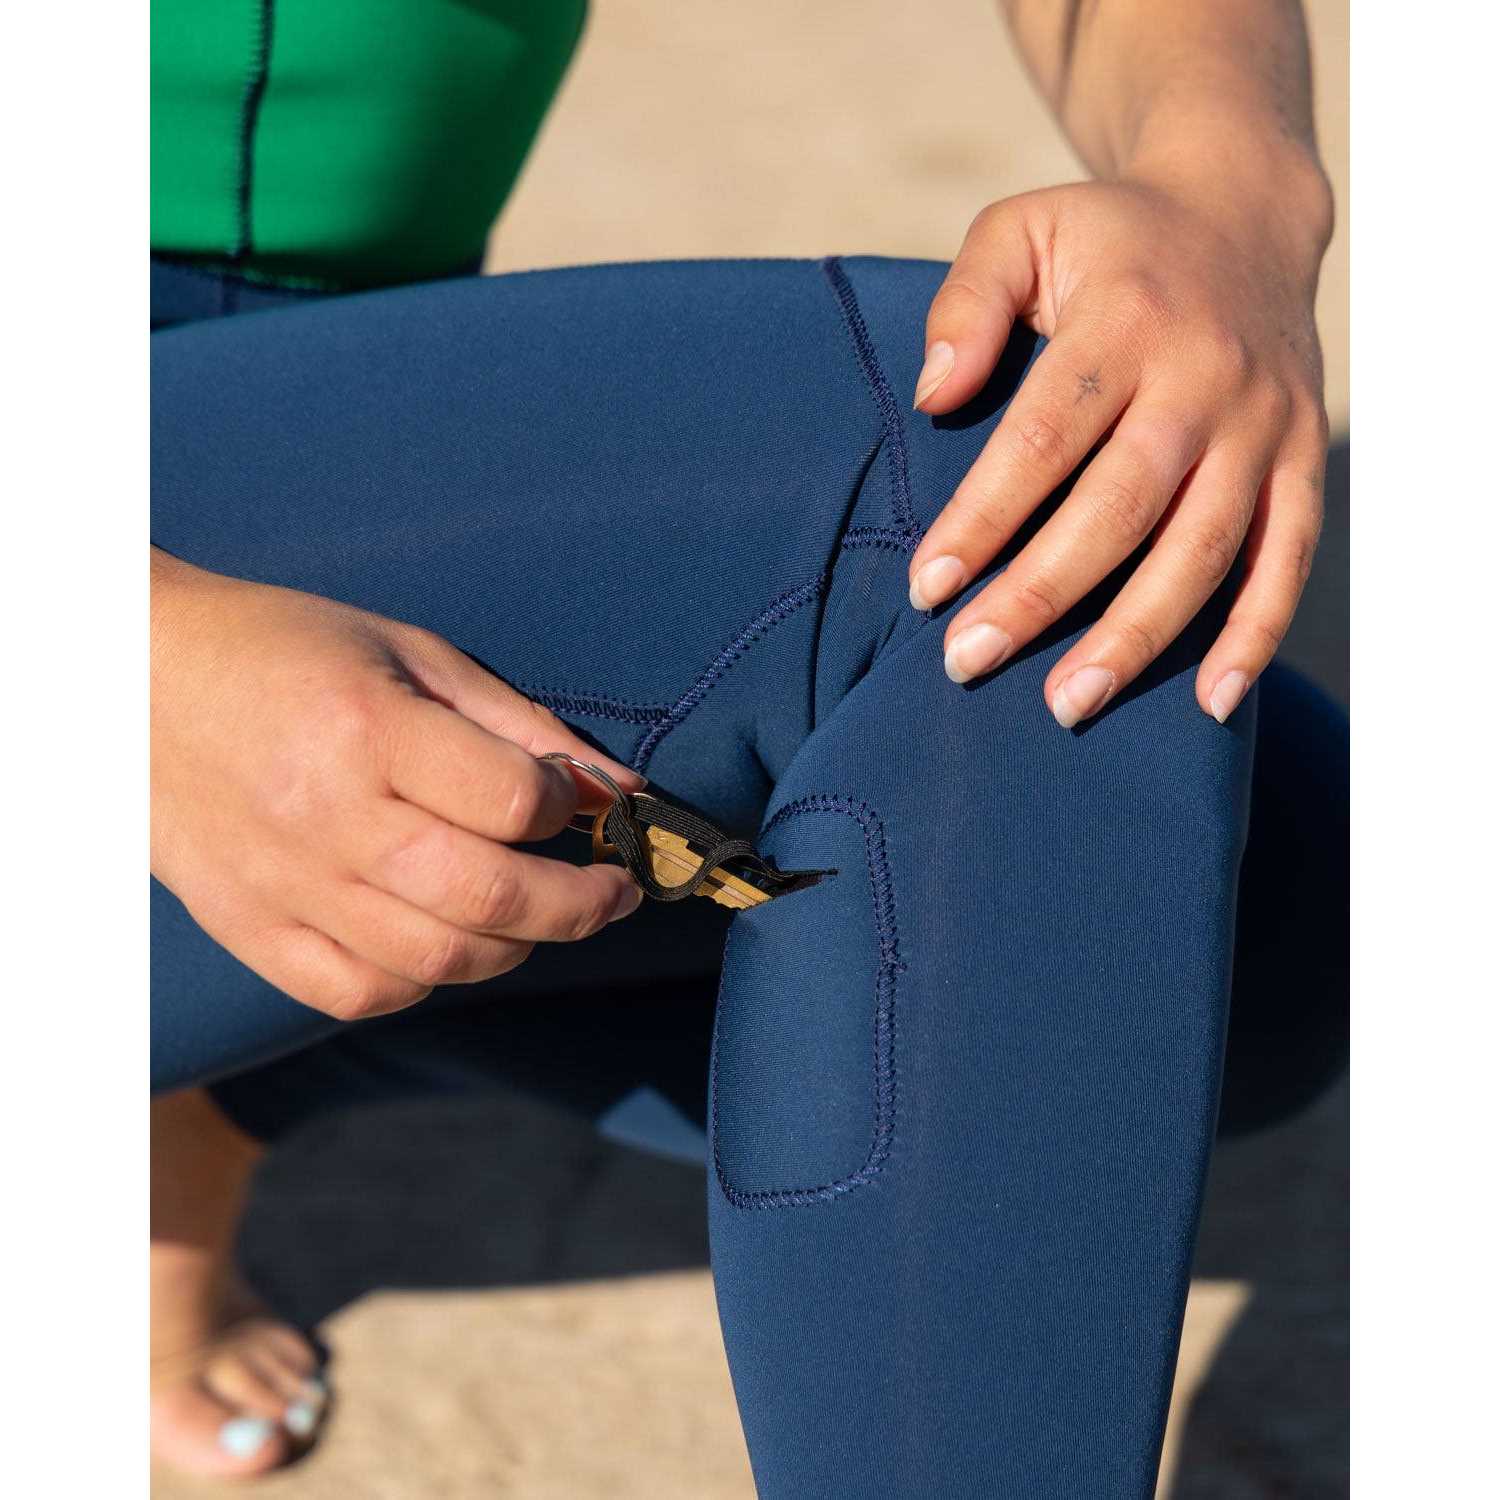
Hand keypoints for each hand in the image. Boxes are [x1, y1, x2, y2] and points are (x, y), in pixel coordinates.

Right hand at [151, 554, 642, 1019]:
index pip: (511, 802)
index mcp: (369, 730)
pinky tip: (449, 940)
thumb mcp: (412, 652)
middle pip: (489, 897)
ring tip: (537, 911)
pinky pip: (362, 992)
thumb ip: (520, 723)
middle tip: (614, 891)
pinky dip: (427, 980)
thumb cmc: (287, 651)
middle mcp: (329, 817)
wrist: (132, 680)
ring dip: (517, 944)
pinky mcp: (250, 929)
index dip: (566, 808)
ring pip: (439, 960)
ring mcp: (286, 885)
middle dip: (582, 905)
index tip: (575, 803)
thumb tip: (621, 790)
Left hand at [908, 173, 1330, 725]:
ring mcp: (1263, 424)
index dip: (985, 517)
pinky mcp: (1304, 459)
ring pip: (1202, 548)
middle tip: (966, 663)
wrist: (1244, 217)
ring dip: (1136, 636)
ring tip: (1067, 704)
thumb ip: (968, 302)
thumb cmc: (1107, 242)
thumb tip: (932, 395)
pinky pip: (1286, 558)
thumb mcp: (1023, 229)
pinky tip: (1208, 702)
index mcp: (1125, 318)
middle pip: (1119, 507)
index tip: (927, 586)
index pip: (1044, 435)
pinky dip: (1254, 634)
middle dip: (1040, 595)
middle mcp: (1204, 376)